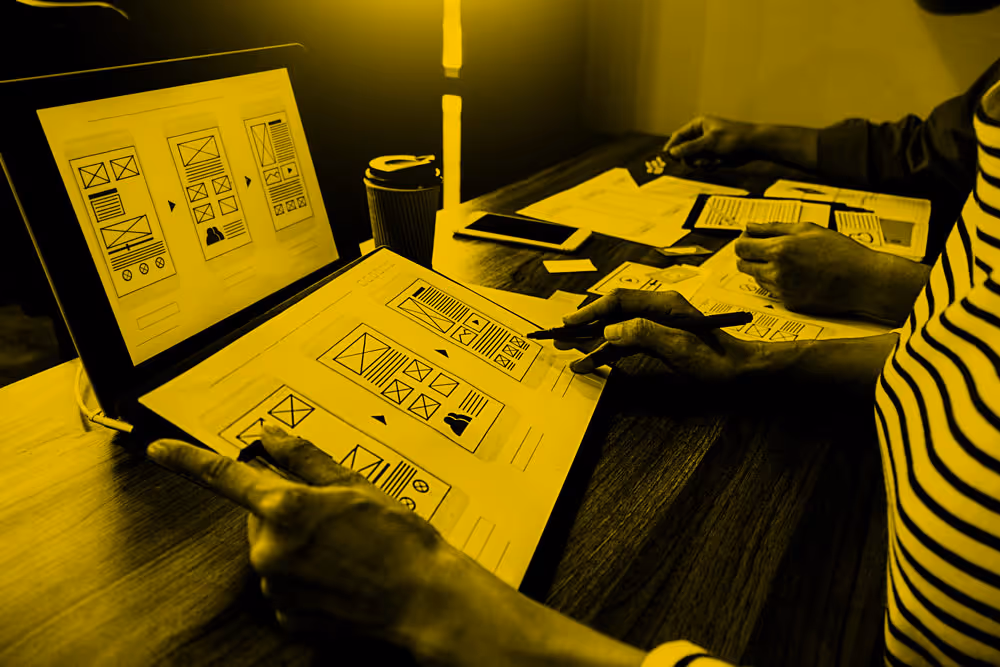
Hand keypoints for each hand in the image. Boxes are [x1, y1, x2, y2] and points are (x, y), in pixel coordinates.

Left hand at [147, 426, 648, 666]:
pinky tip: (342, 576)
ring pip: (273, 553)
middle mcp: (270, 550)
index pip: (224, 477)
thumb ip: (306, 458)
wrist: (426, 599)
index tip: (158, 450)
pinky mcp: (287, 617)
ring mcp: (276, 588)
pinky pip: (285, 586)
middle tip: (337, 516)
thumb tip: (272, 435)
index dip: (187, 459)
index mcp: (286, 509)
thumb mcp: (357, 486)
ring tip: (349, 550)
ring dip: (300, 546)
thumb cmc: (400, 540)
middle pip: (260, 516)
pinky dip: (306, 578)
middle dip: (288, 510)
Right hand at [559, 290, 760, 381]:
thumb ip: (643, 334)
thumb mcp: (679, 347)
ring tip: (573, 356)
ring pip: (618, 330)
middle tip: (561, 337)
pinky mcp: (660, 340)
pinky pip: (628, 342)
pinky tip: (595, 362)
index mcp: (664, 304)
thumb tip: (610, 329)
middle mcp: (659, 310)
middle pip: (614, 312)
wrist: (743, 371)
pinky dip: (610, 352)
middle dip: (586, 326)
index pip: (619, 300)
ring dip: (595, 343)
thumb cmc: (718, 360)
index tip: (570, 324)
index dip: (591, 311)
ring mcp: (659, 324)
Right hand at [662, 115, 759, 168]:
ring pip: (693, 159)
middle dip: (689, 158)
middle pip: (684, 150)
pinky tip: (718, 162)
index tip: (666, 158)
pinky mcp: (713, 155)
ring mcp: (707, 146)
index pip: (678, 136)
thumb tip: (672, 152)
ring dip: (700, 163)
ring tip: (712, 160)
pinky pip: (703, 164)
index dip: (672, 146)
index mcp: (699, 125)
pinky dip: (708, 165)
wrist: (754, 146)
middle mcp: (701, 135)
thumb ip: (689, 148)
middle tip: (695, 162)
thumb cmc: (734, 138)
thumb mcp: (709, 142)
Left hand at [734, 222, 882, 315]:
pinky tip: (797, 274)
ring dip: (763, 269)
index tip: (749, 239)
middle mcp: (777, 273)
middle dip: (749, 256)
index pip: (741, 248)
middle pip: (743, 265)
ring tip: (788, 261)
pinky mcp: (790, 304)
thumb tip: (750, 227)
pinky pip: (772, 291)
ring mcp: (782, 291)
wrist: (863, 281)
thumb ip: (773, 228)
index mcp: (780, 250)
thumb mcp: (807, 229)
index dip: (742, 242)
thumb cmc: (840, 252)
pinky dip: (777, 282)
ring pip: (757, 279)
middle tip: (764, 249)